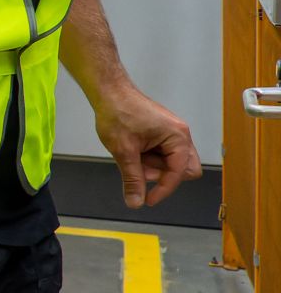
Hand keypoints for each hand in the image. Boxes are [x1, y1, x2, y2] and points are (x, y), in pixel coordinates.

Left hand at [93, 88, 202, 208]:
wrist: (109, 92)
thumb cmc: (118, 112)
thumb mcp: (123, 151)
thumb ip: (132, 178)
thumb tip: (136, 201)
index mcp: (178, 137)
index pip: (178, 173)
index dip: (163, 189)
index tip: (147, 200)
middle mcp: (180, 134)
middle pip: (184, 169)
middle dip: (162, 174)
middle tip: (139, 167)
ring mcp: (172, 133)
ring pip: (171, 162)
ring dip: (152, 165)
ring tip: (131, 153)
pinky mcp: (163, 133)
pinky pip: (162, 154)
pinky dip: (148, 157)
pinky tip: (132, 149)